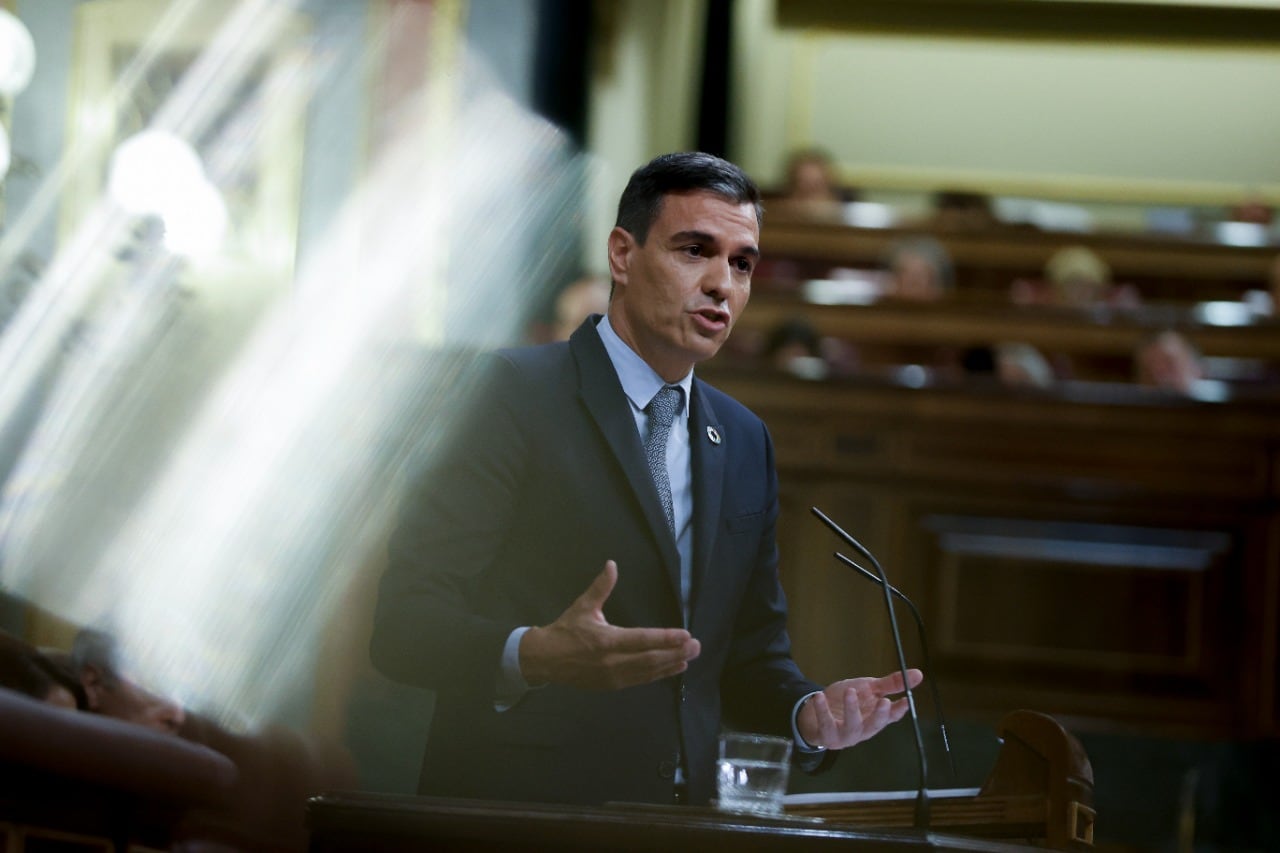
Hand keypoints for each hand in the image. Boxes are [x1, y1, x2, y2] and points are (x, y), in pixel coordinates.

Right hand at [519, 560, 700, 689]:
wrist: (545, 660)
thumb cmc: (566, 631)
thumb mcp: (583, 606)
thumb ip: (601, 587)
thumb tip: (612, 564)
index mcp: (606, 640)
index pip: (642, 640)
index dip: (666, 638)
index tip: (686, 635)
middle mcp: (612, 661)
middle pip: (651, 659)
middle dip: (676, 653)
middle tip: (697, 646)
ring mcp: (613, 676)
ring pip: (648, 672)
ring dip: (671, 665)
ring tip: (690, 657)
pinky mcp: (613, 685)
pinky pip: (641, 680)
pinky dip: (659, 674)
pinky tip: (673, 668)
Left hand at [796, 669, 923, 749]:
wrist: (816, 714)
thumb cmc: (846, 702)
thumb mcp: (868, 689)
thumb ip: (891, 684)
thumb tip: (918, 674)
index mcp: (874, 718)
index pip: (891, 717)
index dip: (899, 710)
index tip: (907, 700)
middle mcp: (862, 730)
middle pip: (874, 725)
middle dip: (879, 715)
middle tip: (884, 702)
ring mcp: (845, 734)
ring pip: (851, 726)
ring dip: (851, 709)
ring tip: (850, 691)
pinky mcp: (826, 735)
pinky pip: (825, 723)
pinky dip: (822, 710)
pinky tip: (820, 696)